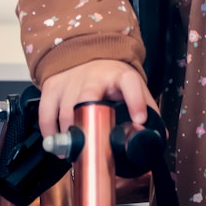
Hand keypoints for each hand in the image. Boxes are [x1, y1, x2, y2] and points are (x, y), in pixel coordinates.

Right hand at [38, 59, 156, 137]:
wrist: (86, 54)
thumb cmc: (111, 76)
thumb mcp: (132, 86)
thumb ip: (146, 108)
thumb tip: (159, 137)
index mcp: (120, 76)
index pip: (130, 83)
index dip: (136, 101)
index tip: (139, 120)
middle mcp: (95, 76)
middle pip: (88, 96)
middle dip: (88, 121)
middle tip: (93, 144)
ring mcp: (71, 80)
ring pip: (66, 109)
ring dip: (70, 135)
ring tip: (76, 151)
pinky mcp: (53, 86)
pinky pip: (46, 113)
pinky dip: (50, 133)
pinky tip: (58, 145)